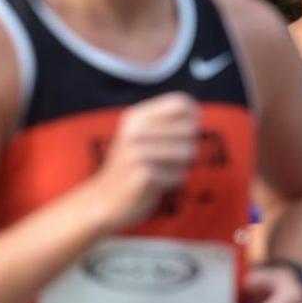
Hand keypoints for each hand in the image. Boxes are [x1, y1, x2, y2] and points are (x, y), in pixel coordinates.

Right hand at [90, 92, 197, 231]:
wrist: (103, 200)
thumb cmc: (131, 168)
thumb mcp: (140, 136)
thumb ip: (165, 122)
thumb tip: (198, 112)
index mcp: (134, 117)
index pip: (181, 102)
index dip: (192, 116)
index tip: (183, 132)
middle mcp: (135, 130)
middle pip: (190, 129)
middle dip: (187, 146)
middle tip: (167, 158)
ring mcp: (138, 151)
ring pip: (188, 151)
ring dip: (180, 165)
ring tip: (159, 170)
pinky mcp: (144, 173)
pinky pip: (180, 174)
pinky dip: (172, 181)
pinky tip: (153, 184)